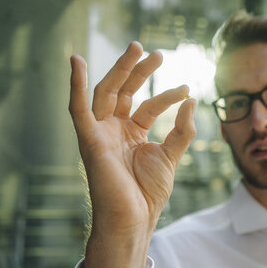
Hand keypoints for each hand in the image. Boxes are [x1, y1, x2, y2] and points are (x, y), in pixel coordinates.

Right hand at [69, 42, 195, 267]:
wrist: (134, 219)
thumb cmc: (149, 193)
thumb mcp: (171, 156)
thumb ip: (181, 129)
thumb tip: (192, 100)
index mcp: (131, 134)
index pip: (147, 106)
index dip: (167, 96)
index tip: (187, 89)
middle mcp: (114, 130)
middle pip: (124, 91)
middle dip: (139, 71)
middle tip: (158, 52)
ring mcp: (100, 133)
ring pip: (106, 92)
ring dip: (120, 69)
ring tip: (139, 48)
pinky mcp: (89, 140)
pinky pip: (77, 109)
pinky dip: (74, 85)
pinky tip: (76, 60)